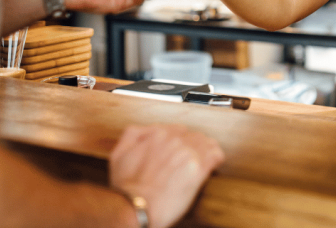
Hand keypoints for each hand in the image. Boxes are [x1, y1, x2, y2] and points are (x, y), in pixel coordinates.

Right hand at [109, 124, 224, 227]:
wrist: (136, 207)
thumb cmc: (127, 188)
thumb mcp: (119, 154)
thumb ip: (133, 134)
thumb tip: (146, 128)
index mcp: (157, 134)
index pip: (178, 129)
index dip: (180, 140)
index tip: (180, 149)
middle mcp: (174, 140)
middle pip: (193, 135)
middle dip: (192, 146)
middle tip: (190, 158)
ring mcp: (187, 153)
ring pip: (206, 143)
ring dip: (205, 150)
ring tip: (204, 159)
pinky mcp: (198, 169)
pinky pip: (216, 155)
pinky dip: (216, 158)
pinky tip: (213, 163)